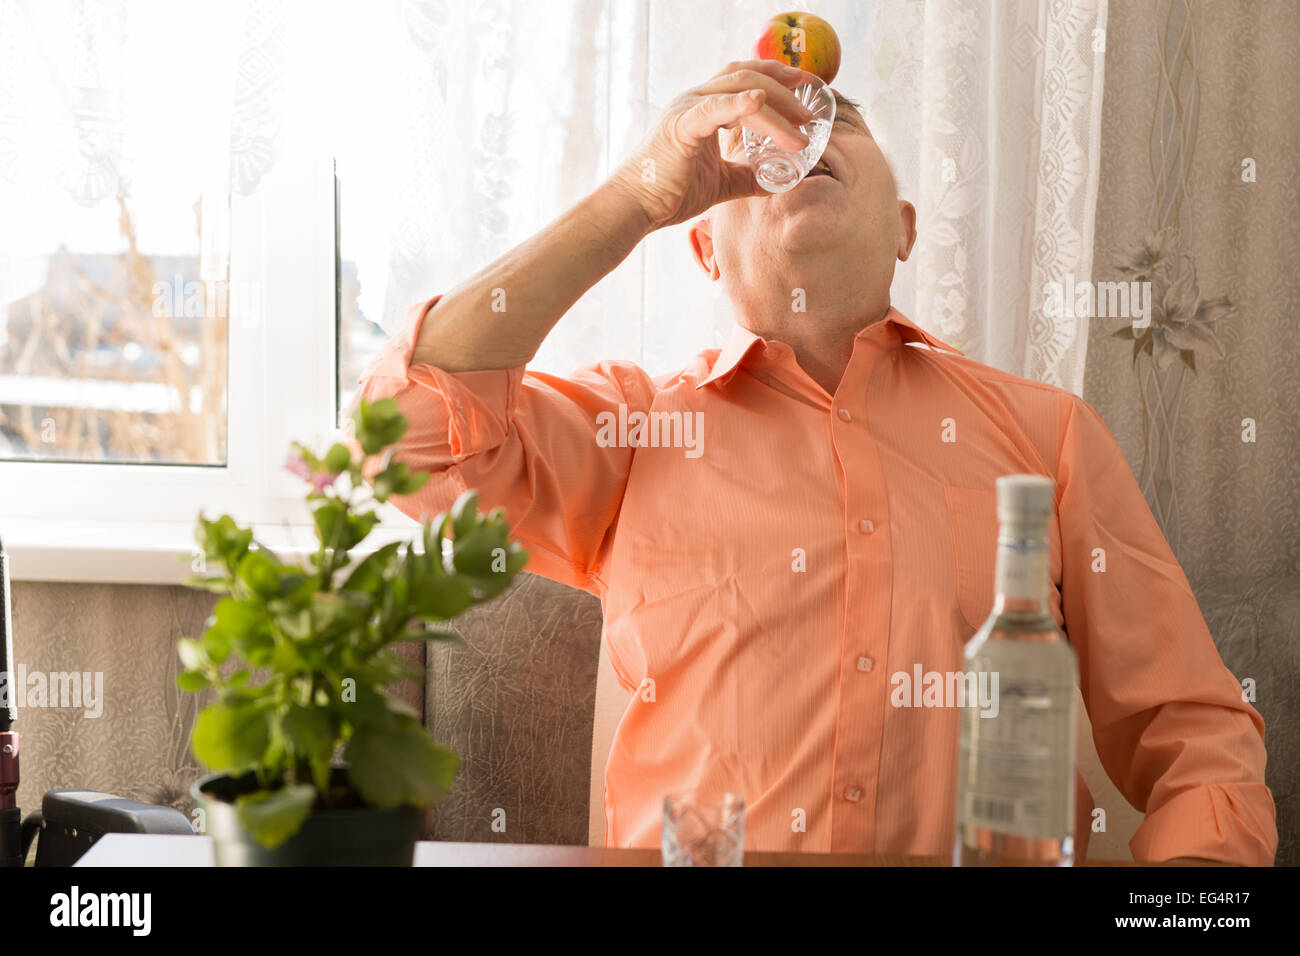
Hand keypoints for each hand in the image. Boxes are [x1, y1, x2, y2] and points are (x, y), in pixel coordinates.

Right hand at [606, 59, 815, 230]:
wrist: (636, 208)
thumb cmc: (670, 194)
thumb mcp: (721, 184)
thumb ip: (748, 177)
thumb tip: (778, 182)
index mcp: (704, 108)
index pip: (746, 79)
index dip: (777, 79)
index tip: (806, 89)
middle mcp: (695, 100)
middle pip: (748, 76)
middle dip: (785, 86)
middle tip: (812, 105)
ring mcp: (687, 109)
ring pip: (741, 90)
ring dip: (777, 105)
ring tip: (802, 125)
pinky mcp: (681, 127)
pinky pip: (715, 108)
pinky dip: (740, 103)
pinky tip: (760, 102)